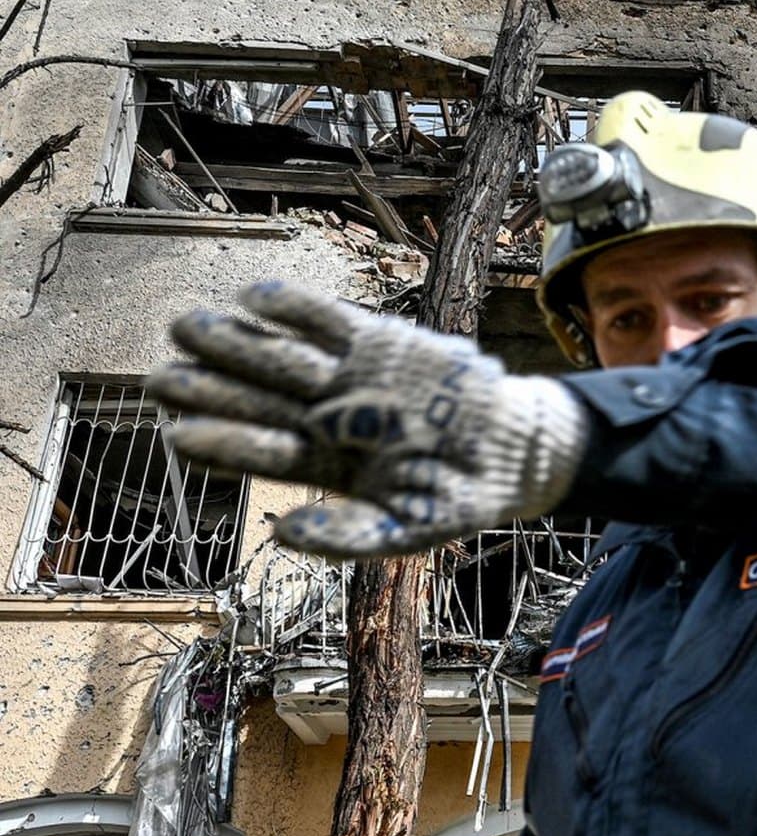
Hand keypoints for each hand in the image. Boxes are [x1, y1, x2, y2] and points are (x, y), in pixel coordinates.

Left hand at [147, 281, 587, 557]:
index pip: (262, 453)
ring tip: (186, 326)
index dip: (221, 445)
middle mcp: (326, 418)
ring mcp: (350, 377)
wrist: (515, 449)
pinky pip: (329, 321)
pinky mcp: (380, 342)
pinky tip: (254, 299)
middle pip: (257, 400)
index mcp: (327, 465)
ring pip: (281, 357)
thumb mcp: (410, 529)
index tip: (176, 436)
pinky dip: (295, 309)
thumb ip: (348, 536)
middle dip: (209, 388)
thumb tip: (284, 534)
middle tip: (160, 378)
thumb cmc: (460, 495)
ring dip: (235, 342)